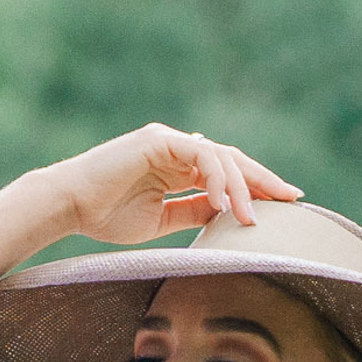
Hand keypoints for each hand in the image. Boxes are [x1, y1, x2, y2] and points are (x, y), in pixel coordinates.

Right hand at [42, 124, 301, 245]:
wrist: (69, 205)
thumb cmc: (105, 216)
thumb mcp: (161, 221)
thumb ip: (194, 212)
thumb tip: (229, 215)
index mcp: (177, 167)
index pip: (226, 172)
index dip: (256, 187)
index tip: (284, 204)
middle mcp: (177, 149)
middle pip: (232, 160)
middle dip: (263, 180)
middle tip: (292, 199)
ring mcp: (169, 141)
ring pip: (221, 157)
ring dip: (242, 187)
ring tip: (252, 217)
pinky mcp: (159, 140)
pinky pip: (201, 156)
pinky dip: (217, 178)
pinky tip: (225, 204)